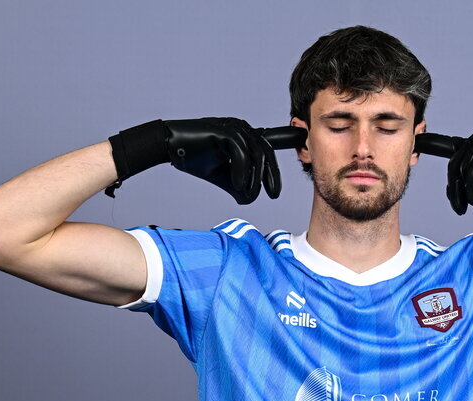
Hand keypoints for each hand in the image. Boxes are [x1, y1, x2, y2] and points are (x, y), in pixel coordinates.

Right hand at [164, 118, 306, 203]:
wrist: (170, 147)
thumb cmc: (194, 158)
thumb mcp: (223, 178)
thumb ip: (239, 186)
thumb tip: (249, 200)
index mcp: (244, 137)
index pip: (269, 142)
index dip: (287, 138)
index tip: (302, 137)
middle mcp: (242, 129)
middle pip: (266, 153)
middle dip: (272, 175)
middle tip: (274, 194)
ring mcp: (233, 127)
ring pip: (255, 154)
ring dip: (253, 178)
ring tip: (248, 193)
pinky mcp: (223, 130)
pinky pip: (240, 152)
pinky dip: (240, 171)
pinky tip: (236, 185)